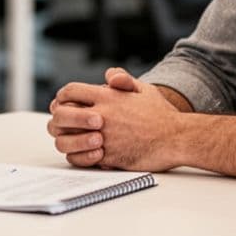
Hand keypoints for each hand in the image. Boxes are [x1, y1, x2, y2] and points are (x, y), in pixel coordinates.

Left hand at [47, 67, 180, 171]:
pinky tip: (86, 154)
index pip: (70, 92)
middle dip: (58, 118)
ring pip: (66, 140)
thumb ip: (122, 80)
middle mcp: (102, 116)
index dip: (62, 96)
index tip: (63, 102)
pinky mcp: (109, 157)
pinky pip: (81, 159)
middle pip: (61, 115)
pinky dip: (79, 157)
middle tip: (62, 123)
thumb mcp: (143, 89)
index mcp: (108, 97)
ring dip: (65, 139)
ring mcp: (104, 137)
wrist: (177, 138)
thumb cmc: (162, 115)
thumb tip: (108, 76)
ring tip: (72, 140)